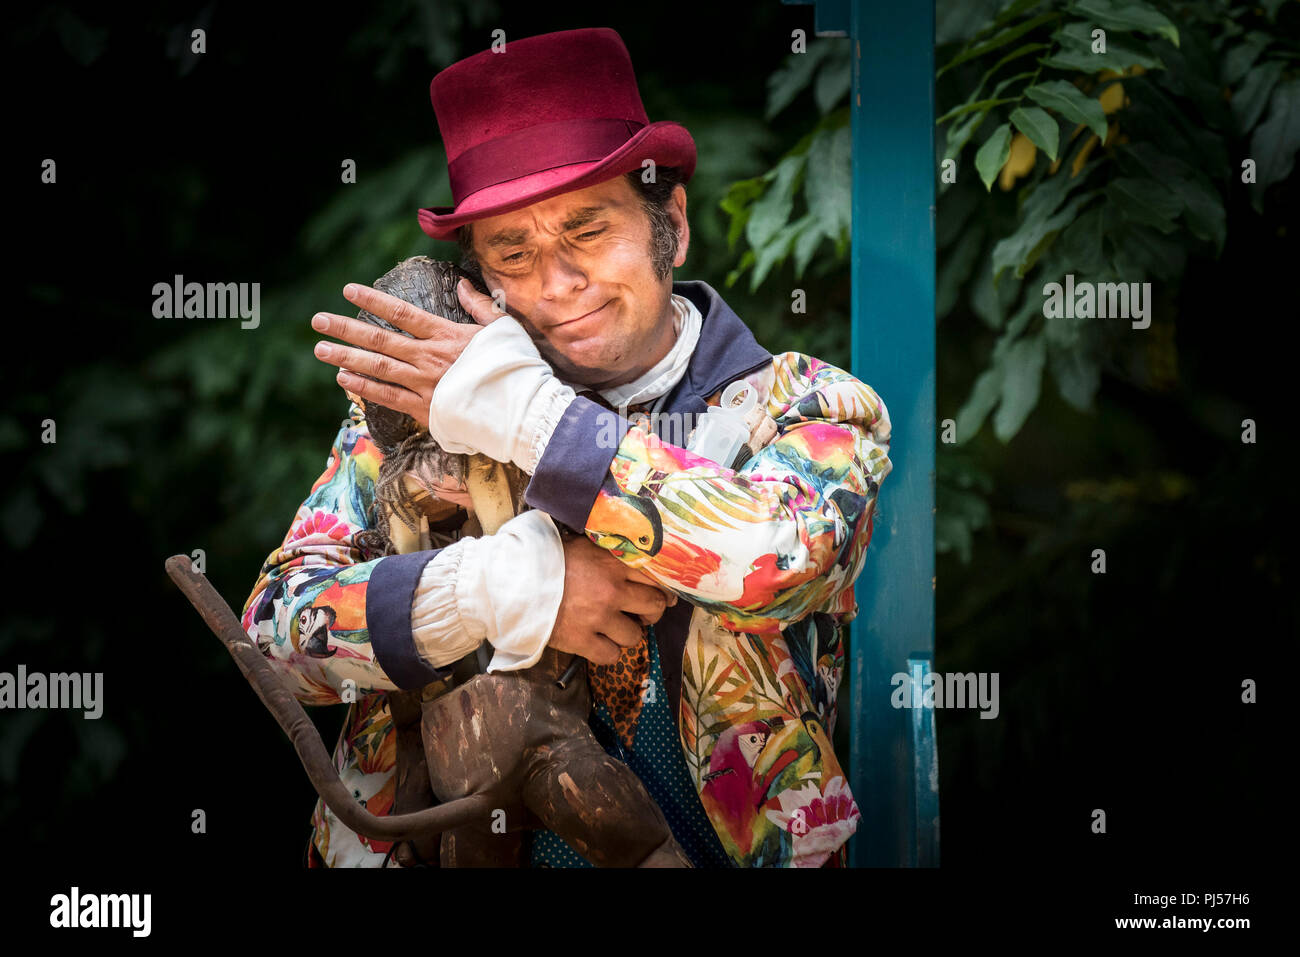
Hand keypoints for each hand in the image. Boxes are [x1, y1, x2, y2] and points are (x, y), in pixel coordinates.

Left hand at [310, 278, 501, 430]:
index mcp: (446, 335)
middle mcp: (429, 358)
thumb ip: (480, 306)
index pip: (402, 313)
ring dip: (346, 356)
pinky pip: (387, 396)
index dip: (373, 300)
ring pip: (377, 367)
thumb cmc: (516, 368)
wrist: (521, 410)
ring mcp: (424, 384)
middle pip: (379, 339)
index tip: (348, 291)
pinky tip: (343, 378)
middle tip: (318, 320)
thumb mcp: (503, 328)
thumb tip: (462, 284)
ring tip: (320, 349)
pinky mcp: (425, 409)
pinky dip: (363, 386)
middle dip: (346, 329)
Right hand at [547, 535, 677, 665]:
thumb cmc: (546, 560)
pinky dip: (609, 653)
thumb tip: (632, 554)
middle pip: (653, 607)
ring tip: (615, 629)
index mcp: (613, 563)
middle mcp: (612, 591)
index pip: (656, 577)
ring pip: (635, 636)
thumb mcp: (581, 545)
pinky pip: (612, 656)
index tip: (663, 596)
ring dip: (628, 634)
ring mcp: (598, 618)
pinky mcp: (582, 641)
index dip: (663, 589)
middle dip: (652, 613)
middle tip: (642, 614)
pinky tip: (600, 644)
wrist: (513, 582)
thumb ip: (608, 552)